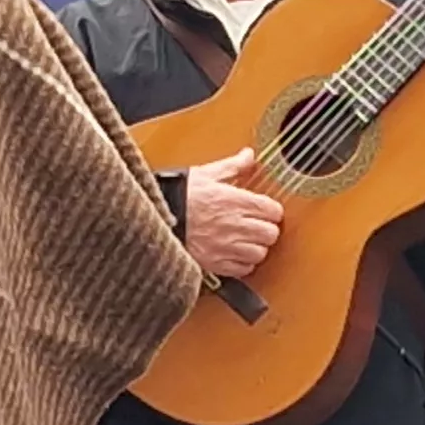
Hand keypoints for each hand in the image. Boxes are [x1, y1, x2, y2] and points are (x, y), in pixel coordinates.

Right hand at [179, 152, 282, 278]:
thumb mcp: (205, 173)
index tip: (266, 210)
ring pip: (259, 253)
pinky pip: (242, 269)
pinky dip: (243, 264)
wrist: (152, 217)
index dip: (271, 210)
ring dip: (256, 247)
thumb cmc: (176, 196)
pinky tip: (234, 254)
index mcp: (234, 201)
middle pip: (270, 233)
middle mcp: (233, 225)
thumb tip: (248, 155)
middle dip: (266, 229)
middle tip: (257, 225)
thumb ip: (232, 165)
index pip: (272, 210)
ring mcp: (225, 246)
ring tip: (247, 240)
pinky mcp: (215, 263)